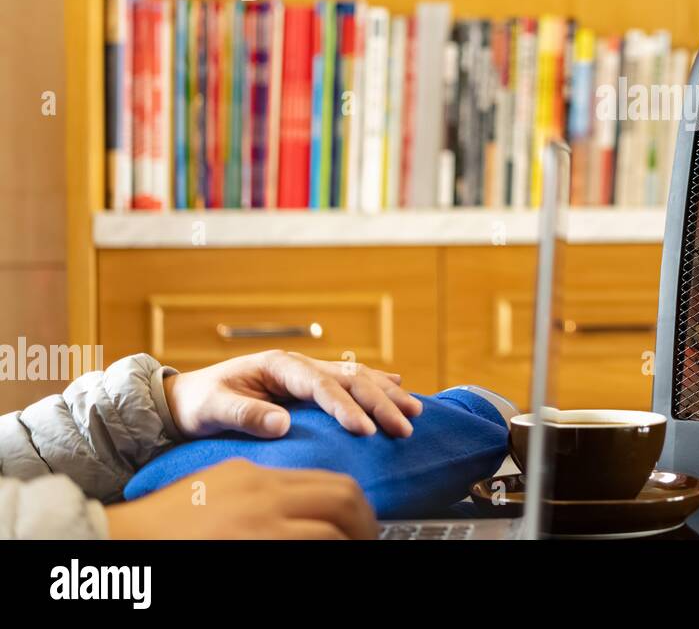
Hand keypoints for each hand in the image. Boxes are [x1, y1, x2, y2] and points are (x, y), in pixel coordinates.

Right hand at [106, 458, 377, 538]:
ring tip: (355, 554)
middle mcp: (264, 496)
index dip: (357, 508)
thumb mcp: (221, 491)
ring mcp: (260, 526)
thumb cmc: (167, 524)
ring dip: (348, 544)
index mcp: (258, 477)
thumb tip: (308, 515)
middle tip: (370, 541)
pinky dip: (323, 557)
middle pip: (343, 500)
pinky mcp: (254, 549)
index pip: (331, 484)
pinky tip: (325, 564)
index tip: (363, 526)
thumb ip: (264, 494)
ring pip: (331, 533)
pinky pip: (307, 552)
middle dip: (365, 524)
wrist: (119, 541)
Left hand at [163, 350, 422, 439]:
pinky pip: (351, 381)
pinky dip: (378, 383)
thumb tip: (282, 424)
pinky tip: (398, 385)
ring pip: (357, 376)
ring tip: (414, 411)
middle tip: (404, 427)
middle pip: (350, 378)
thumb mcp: (213, 409)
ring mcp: (307, 372)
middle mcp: (299, 365)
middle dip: (380, 402)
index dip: (345, 406)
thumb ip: (245, 415)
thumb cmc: (200, 403)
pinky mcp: (310, 385)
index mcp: (279, 365)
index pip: (321, 384)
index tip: (366, 430)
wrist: (188, 398)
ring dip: (387, 393)